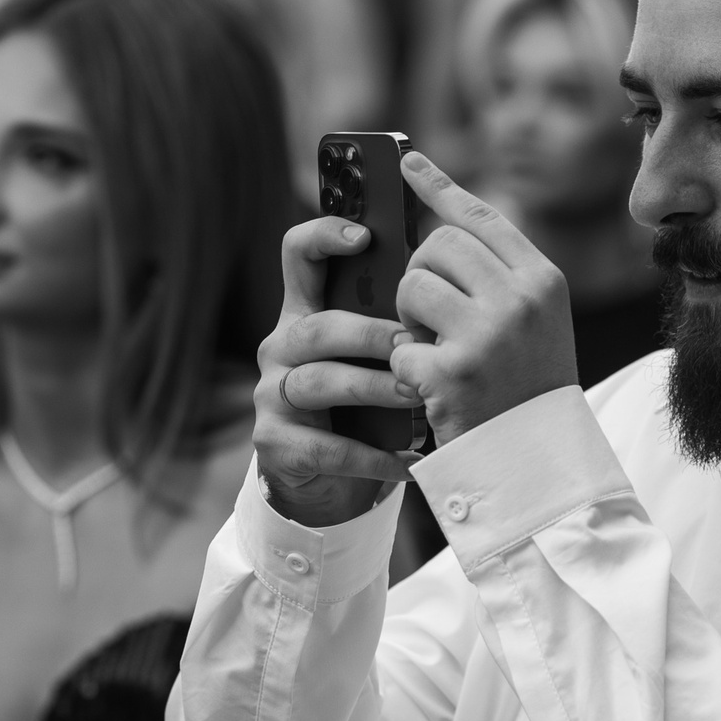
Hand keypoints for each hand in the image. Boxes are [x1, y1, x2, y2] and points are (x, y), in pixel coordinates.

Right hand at [254, 216, 419, 527]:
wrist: (325, 485)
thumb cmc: (362, 409)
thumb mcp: (371, 357)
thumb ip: (391, 320)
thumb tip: (449, 278)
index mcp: (304, 313)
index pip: (298, 256)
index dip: (323, 235)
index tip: (364, 236)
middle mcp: (281, 348)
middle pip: (315, 327)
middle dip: (369, 333)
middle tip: (414, 343)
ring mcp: (272, 396)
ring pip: (318, 382)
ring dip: (373, 388)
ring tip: (417, 395)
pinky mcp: (275, 444)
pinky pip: (327, 447)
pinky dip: (374, 456)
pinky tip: (413, 462)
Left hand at [391, 153, 576, 445]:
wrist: (536, 461)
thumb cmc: (526, 387)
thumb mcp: (534, 321)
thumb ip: (500, 275)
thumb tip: (443, 220)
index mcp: (543, 280)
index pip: (483, 218)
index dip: (439, 187)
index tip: (406, 162)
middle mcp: (520, 299)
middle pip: (438, 245)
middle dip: (420, 275)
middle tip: (429, 314)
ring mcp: (488, 335)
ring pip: (412, 286)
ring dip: (408, 319)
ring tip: (432, 349)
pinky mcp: (453, 373)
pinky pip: (401, 345)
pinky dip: (407, 369)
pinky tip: (431, 389)